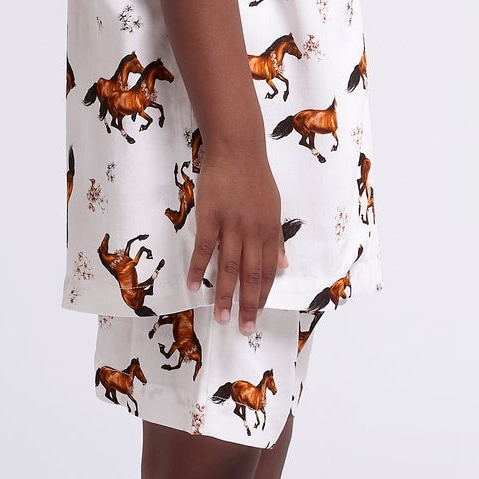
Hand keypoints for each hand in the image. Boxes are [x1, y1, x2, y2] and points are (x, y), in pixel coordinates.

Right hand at [186, 141, 289, 331]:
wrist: (238, 149)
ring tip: (222, 317)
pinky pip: (204, 248)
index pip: (268, 272)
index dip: (263, 296)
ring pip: (230, 267)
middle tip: (244, 329)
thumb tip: (284, 266)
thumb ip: (276, 239)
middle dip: (249, 305)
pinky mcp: (211, 216)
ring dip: (226, 295)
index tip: (258, 316)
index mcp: (270, 231)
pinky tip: (194, 286)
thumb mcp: (274, 208)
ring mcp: (232, 225)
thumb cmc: (256, 178)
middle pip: (252, 276)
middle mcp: (254, 232)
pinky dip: (200, 268)